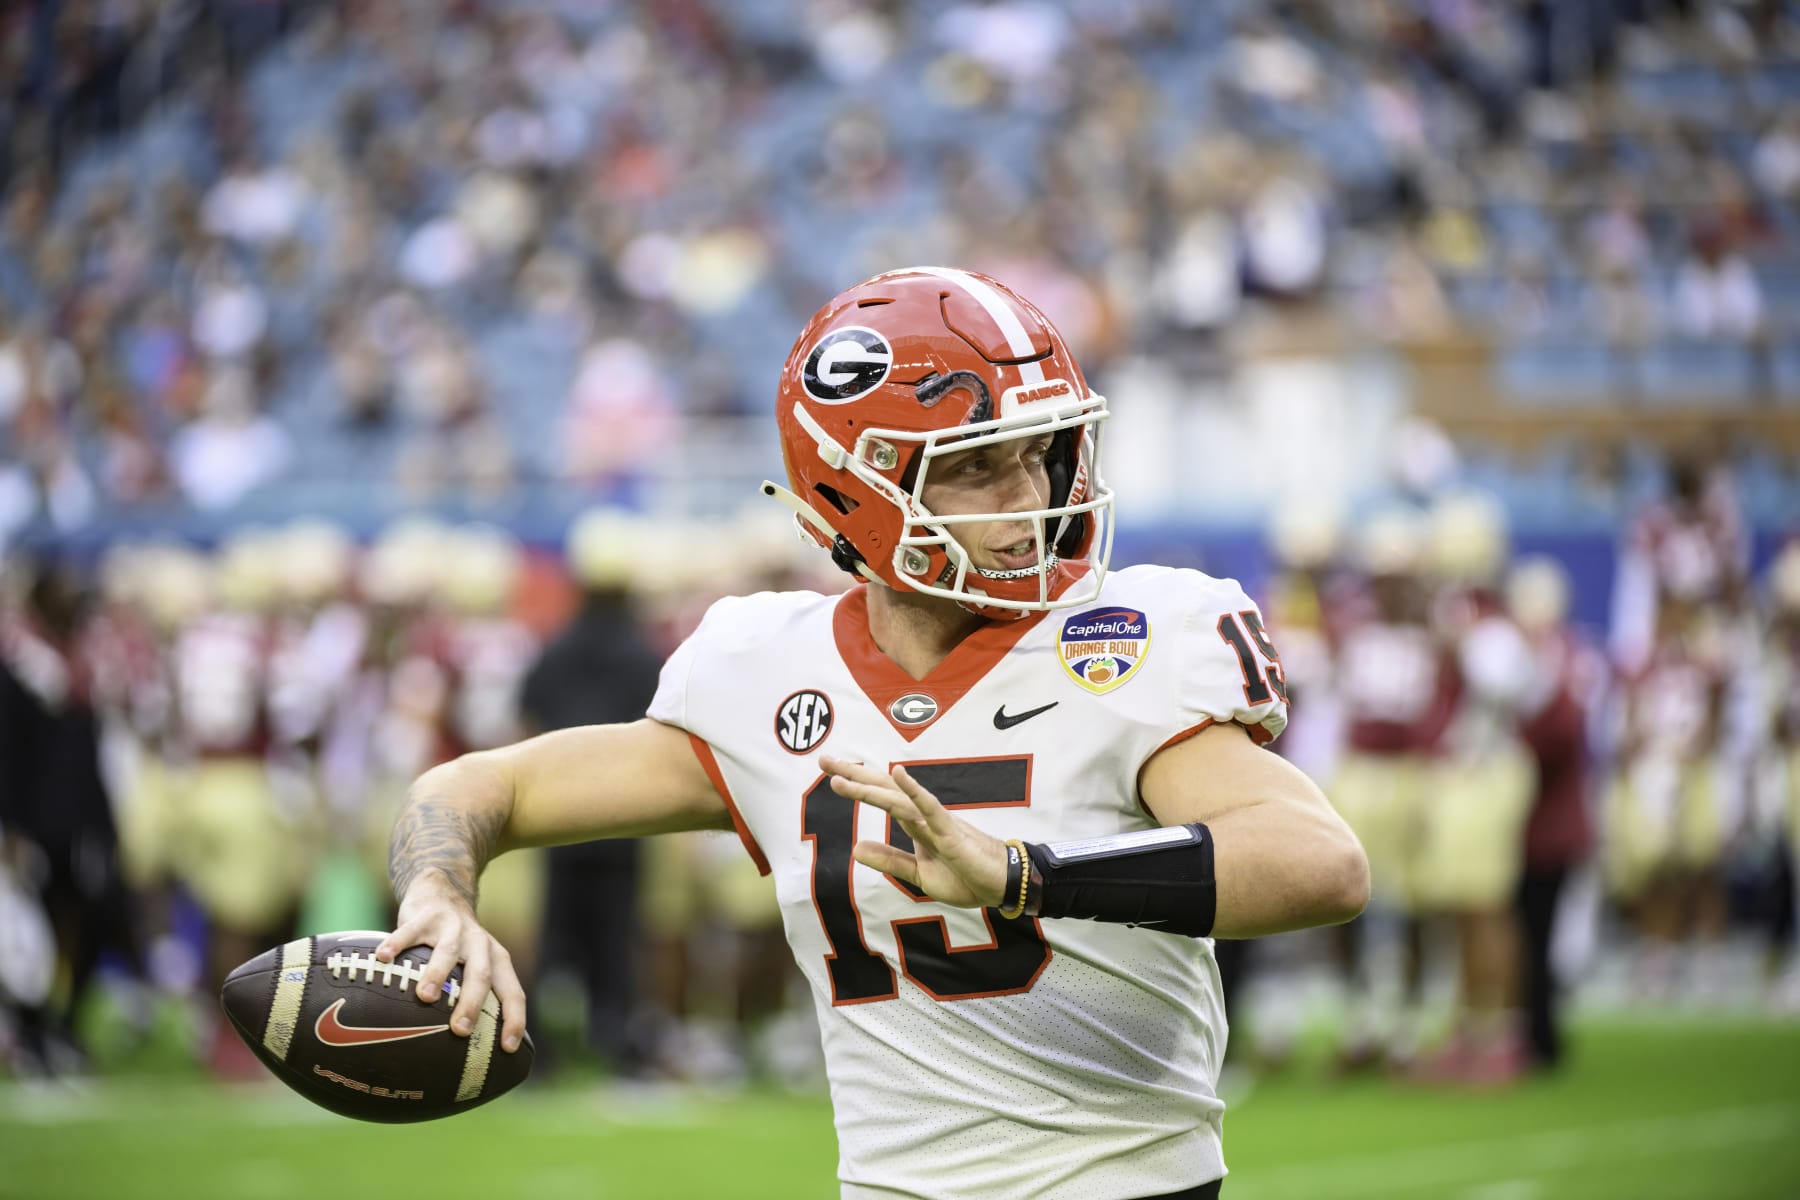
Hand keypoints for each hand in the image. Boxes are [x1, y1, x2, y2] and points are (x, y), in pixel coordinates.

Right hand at [377, 872, 527, 1052]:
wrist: (442, 891)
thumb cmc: (457, 946)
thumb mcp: (472, 965)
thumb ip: (468, 999)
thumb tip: (459, 1058)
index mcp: (496, 960)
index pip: (512, 992)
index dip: (513, 1019)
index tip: (507, 1048)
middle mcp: (479, 943)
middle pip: (481, 974)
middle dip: (472, 1002)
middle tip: (460, 1030)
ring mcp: (452, 927)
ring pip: (448, 950)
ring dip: (438, 973)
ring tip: (425, 996)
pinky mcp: (424, 915)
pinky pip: (408, 930)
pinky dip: (396, 943)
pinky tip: (382, 959)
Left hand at [822, 756, 1008, 908]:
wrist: (1001, 886)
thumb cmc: (966, 876)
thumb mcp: (919, 874)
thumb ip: (890, 860)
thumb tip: (856, 849)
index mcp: (915, 822)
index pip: (882, 797)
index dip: (857, 783)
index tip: (830, 772)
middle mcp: (922, 815)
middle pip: (884, 789)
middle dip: (853, 774)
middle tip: (823, 759)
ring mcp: (936, 822)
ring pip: (897, 799)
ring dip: (869, 787)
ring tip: (840, 777)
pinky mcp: (951, 833)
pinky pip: (930, 809)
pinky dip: (915, 791)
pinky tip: (900, 774)